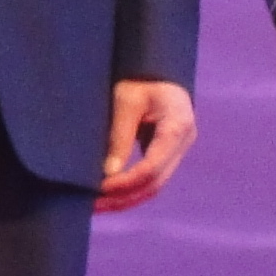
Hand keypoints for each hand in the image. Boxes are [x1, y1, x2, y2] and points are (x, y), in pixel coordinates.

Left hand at [98, 80, 197, 212]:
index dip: (126, 181)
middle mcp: (183, 142)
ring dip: (126, 199)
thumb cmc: (142, 79)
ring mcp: (179, 149)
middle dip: (123, 197)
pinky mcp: (168, 153)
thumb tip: (109, 173)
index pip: (152, 166)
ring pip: (155, 186)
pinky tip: (109, 195)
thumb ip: (120, 136)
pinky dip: (131, 190)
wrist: (157, 69)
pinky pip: (151, 179)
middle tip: (92, 205)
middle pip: (155, 182)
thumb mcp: (126, 102)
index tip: (99, 187)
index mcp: (177, 126)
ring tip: (97, 205)